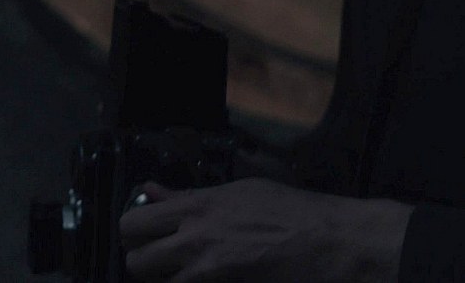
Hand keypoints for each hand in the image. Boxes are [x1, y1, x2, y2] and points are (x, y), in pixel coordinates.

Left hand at [120, 178, 414, 281]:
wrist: (332, 240)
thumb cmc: (290, 210)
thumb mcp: (237, 191)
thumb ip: (188, 196)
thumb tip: (152, 190)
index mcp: (195, 206)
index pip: (132, 222)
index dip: (132, 234)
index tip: (144, 236)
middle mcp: (193, 235)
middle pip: (134, 260)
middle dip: (141, 263)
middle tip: (158, 262)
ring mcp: (207, 266)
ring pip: (157, 282)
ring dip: (164, 280)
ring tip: (183, 272)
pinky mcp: (222, 282)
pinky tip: (201, 279)